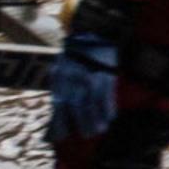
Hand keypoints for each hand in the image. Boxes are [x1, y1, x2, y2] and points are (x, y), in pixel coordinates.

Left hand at [48, 31, 118, 146]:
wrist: (93, 31)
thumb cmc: (76, 54)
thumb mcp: (61, 68)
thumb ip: (60, 88)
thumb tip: (58, 106)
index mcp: (60, 79)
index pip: (58, 106)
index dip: (58, 124)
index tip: (59, 138)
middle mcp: (74, 80)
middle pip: (76, 107)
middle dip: (80, 124)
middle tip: (85, 136)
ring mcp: (91, 77)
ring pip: (92, 104)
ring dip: (96, 119)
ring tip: (98, 130)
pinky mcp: (106, 74)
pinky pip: (107, 95)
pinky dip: (108, 108)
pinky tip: (110, 117)